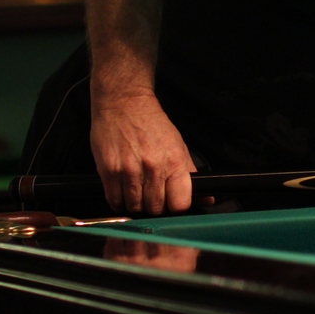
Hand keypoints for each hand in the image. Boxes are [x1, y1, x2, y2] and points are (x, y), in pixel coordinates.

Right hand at [89, 93, 197, 214]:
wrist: (124, 104)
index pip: (180, 203)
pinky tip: (123, 193)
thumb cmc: (154, 125)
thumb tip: (206, 199)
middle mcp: (153, 169)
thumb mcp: (179, 146)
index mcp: (174, 162)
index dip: (177, 207)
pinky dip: (119, 202)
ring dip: (136, 205)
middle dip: (156, 207)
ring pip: (134, 207)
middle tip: (153, 197)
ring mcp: (129, 171)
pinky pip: (114, 200)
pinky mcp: (108, 171)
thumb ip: (190, 174)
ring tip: (137, 193)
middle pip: (156, 208)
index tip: (172, 204)